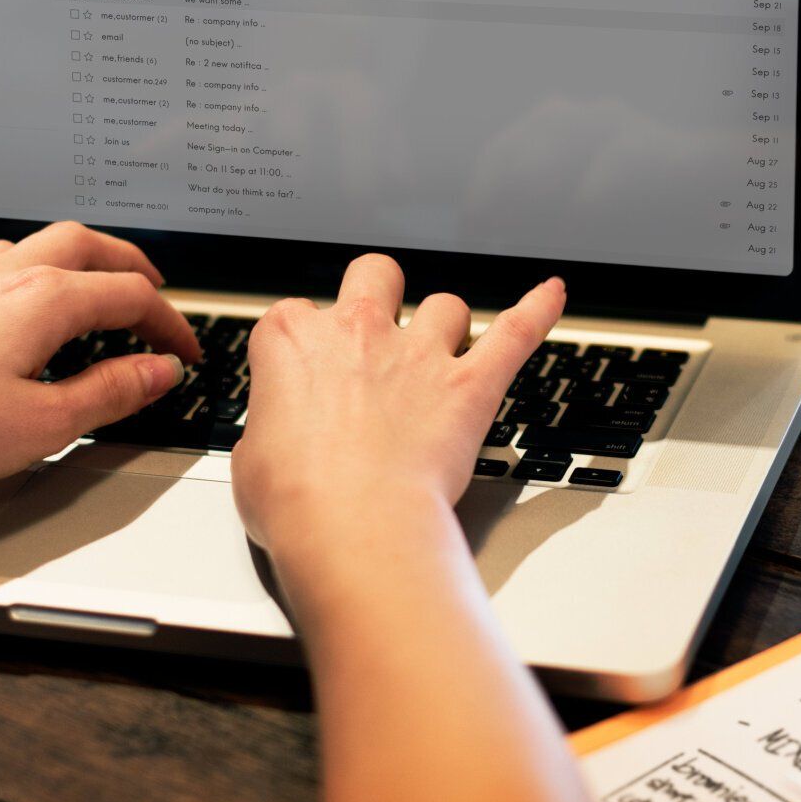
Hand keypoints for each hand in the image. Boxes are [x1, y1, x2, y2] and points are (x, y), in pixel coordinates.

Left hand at [0, 223, 201, 489]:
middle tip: (150, 288)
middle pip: (81, 244)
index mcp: (43, 300)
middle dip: (125, 262)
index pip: (130, 297)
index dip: (169, 323)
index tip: (184, 352)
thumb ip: (111, 392)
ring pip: (19, 248)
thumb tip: (157, 371)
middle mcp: (0, 277)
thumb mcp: (47, 425)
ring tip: (77, 283)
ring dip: (60, 259)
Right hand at [231, 253, 564, 566]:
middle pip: (374, 274)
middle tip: (378, 321)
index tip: (308, 370)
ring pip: (445, 305)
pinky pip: (516, 332)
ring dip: (445, 323)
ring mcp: (419, 355)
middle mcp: (358, 332)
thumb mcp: (248, 461)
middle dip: (379, 291)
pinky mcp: (469, 386)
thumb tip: (274, 441)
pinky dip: (538, 310)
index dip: (305, 342)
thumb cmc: (297, 501)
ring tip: (443, 348)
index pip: (295, 314)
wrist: (353, 527)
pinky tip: (552, 294)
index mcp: (292, 341)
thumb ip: (268, 431)